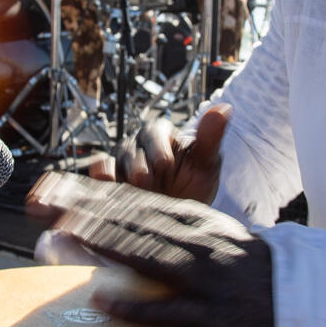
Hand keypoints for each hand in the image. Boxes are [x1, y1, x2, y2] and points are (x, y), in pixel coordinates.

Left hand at [28, 171, 273, 326]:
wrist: (301, 299)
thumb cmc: (250, 269)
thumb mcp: (214, 234)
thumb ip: (172, 224)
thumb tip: (129, 216)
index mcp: (193, 221)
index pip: (134, 201)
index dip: (90, 192)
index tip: (53, 185)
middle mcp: (193, 242)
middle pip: (130, 221)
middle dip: (82, 209)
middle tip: (40, 200)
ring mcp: (201, 278)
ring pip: (144, 255)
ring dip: (101, 244)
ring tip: (61, 235)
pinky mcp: (210, 314)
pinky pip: (168, 310)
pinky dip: (135, 306)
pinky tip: (102, 302)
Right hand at [89, 103, 229, 202]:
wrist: (179, 218)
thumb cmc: (194, 185)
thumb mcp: (206, 164)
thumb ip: (210, 137)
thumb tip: (224, 108)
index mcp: (161, 135)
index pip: (155, 133)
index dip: (158, 147)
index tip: (166, 163)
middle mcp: (138, 145)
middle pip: (132, 149)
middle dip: (138, 164)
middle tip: (144, 180)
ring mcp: (121, 163)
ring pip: (115, 163)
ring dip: (119, 175)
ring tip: (129, 188)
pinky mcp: (109, 181)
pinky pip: (101, 176)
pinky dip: (101, 179)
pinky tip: (103, 186)